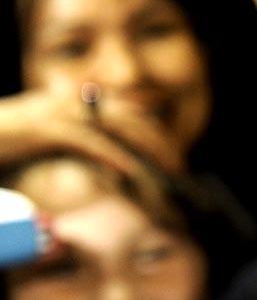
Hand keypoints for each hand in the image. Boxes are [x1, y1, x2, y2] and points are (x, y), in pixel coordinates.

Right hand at [0, 89, 182, 173]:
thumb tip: (86, 195)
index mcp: (69, 106)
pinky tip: (133, 171)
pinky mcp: (42, 129)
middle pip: (130, 117)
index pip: (125, 114)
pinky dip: (114, 155)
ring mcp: (55, 113)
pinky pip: (88, 140)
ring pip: (117, 126)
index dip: (153, 134)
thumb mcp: (33, 153)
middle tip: (181, 169)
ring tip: (169, 171)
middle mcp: (68, 103)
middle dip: (160, 142)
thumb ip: (64, 161)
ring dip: (148, 149)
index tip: (172, 158)